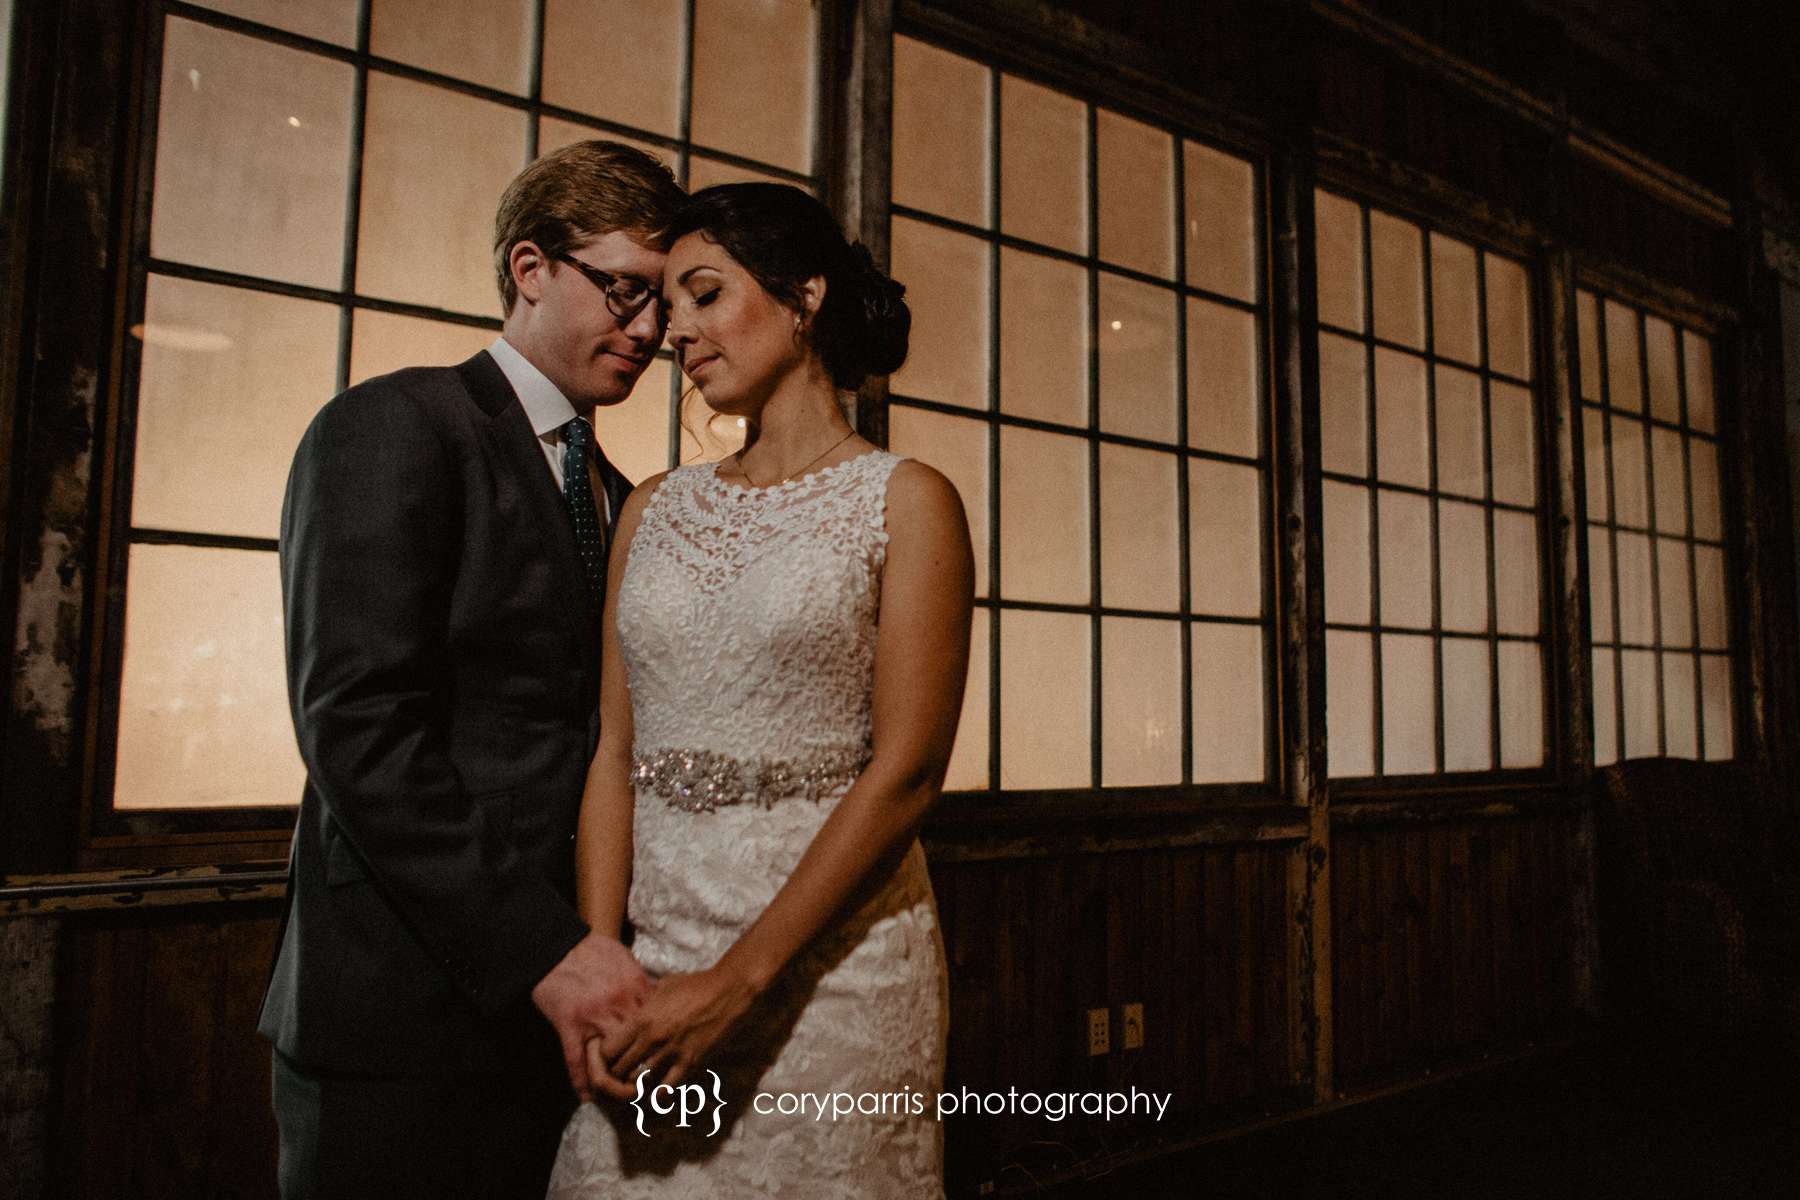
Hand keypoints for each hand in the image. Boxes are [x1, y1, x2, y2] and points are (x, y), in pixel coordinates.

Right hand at [531, 932, 650, 1101]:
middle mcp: (618, 1008)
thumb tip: (663, 998)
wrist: (560, 945)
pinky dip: (580, 1082)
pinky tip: (586, 1098)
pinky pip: (575, 1061)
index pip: (658, 1027)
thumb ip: (645, 984)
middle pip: (638, 1049)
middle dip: (646, 1071)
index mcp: (636, 991)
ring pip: (609, 1062)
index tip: (669, 1062)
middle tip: (652, 1088)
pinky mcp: (569, 1026)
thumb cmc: (595, 951)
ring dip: (617, 1084)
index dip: (664, 1047)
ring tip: (625, 1097)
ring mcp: (593, 1019)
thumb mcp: (628, 963)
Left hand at [601, 965, 758, 1087]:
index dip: (606, 1055)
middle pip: (619, 1069)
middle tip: (621, 1073)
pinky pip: (667, 1089)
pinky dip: (658, 1094)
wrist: (728, 992)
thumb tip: (634, 1012)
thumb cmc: (696, 985)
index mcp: (642, 1019)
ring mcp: (671, 1054)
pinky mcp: (690, 1064)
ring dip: (636, 1084)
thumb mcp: (663, 988)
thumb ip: (646, 1005)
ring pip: (639, 1082)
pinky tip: (656, 1092)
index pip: (608, 1049)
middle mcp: (652, 1040)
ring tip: (636, 1084)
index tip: (612, 1055)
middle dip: (617, 1073)